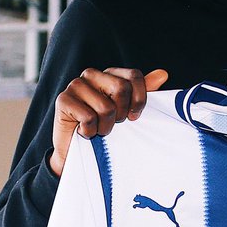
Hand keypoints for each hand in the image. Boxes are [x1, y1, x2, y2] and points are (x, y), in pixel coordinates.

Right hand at [51, 66, 167, 176]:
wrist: (76, 152)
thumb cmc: (104, 128)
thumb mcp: (128, 111)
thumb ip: (143, 92)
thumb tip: (163, 74)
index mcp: (109, 74)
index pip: (134, 76)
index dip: (139, 100)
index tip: (134, 116)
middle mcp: (92, 75)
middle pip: (121, 89)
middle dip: (121, 114)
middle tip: (112, 123)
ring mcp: (75, 85)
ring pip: (106, 107)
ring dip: (105, 127)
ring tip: (97, 128)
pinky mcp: (63, 100)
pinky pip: (89, 118)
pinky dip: (90, 131)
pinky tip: (84, 131)